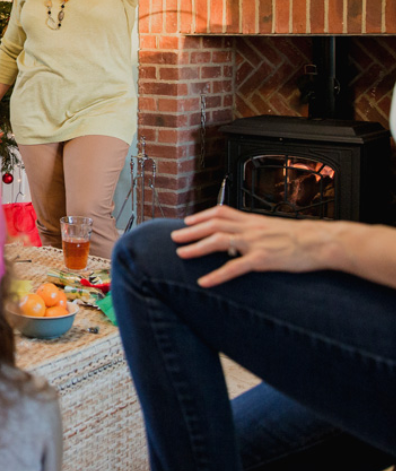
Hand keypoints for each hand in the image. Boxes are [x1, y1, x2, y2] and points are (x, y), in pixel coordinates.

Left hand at [172, 205, 331, 286]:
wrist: (322, 242)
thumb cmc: (302, 237)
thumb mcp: (275, 227)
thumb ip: (257, 229)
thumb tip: (245, 234)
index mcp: (253, 220)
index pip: (221, 212)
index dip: (202, 216)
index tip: (188, 221)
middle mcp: (250, 229)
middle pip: (213, 225)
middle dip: (191, 231)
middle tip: (174, 238)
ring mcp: (255, 243)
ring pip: (218, 241)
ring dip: (196, 247)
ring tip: (180, 254)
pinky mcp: (263, 260)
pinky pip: (234, 267)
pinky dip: (217, 275)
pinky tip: (204, 282)